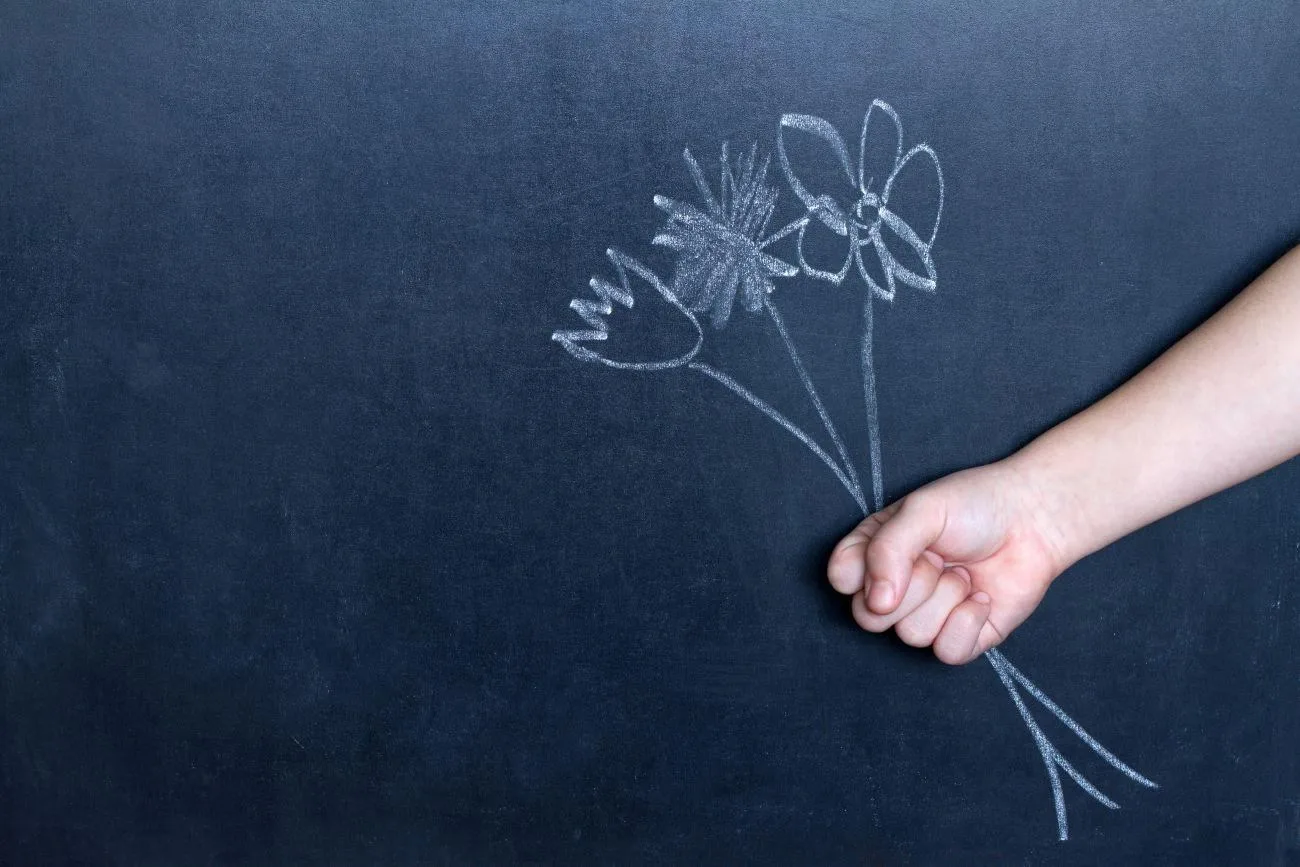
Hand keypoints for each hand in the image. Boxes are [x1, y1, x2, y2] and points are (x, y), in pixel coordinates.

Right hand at [827, 460, 1068, 663]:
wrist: (1033, 519)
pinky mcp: (961, 638)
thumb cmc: (973, 505)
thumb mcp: (921, 510)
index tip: (898, 548)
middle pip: (869, 617)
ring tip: (964, 572)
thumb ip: (887, 550)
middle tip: (938, 557)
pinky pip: (947, 652)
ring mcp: (927, 617)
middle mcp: (893, 590)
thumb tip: (878, 602)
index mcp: (873, 553)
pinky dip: (968, 622)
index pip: (841, 580)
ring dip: (946, 598)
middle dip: (912, 585)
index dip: (863, 572)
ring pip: (912, 634)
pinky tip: (981, 597)